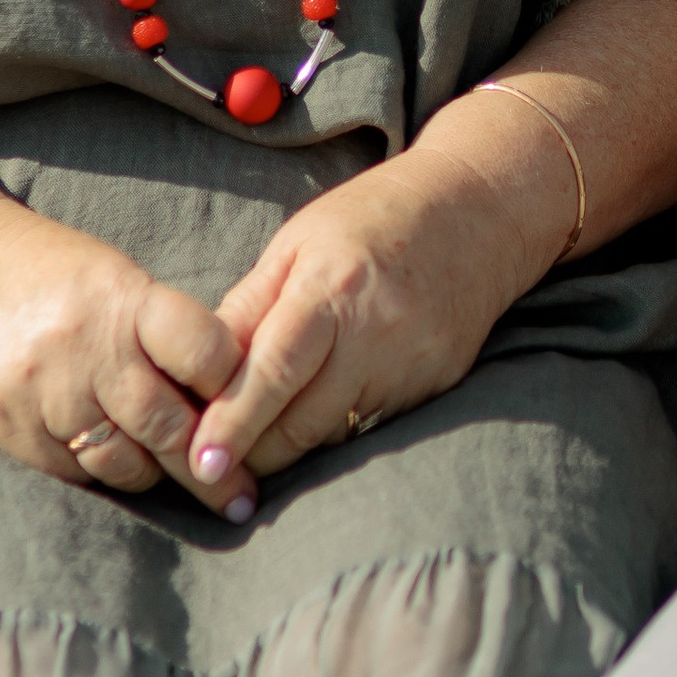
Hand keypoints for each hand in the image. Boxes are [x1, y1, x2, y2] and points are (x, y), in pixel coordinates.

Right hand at [0, 193, 247, 507]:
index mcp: (123, 300)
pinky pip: (78, 475)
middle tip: (243, 495)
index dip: (237, 386)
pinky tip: (123, 470)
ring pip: (127, 465)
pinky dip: (105, 474)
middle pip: (171, 427)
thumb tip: (226, 395)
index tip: (258, 409)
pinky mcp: (12, 433)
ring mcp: (45, 398)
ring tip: (190, 485)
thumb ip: (164, 332)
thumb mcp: (114, 276)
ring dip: (160, 476)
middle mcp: (86, 351)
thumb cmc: (47, 270)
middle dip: (215, 468)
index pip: (206, 353)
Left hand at [194, 119, 567, 490]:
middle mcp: (378, 332)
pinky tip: (322, 408)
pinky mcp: (437, 384)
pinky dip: (339, 426)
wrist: (479, 211)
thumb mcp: (296, 242)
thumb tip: (197, 370)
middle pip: (303, 421)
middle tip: (213, 465)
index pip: (273, 371)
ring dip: (294, 443)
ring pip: (337, 433)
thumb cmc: (372, 218)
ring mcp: (414, 364)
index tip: (201, 463)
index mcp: (332, 287)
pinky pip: (373, 424)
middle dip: (254, 451)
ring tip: (259, 439)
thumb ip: (248, 306)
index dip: (234, 423)